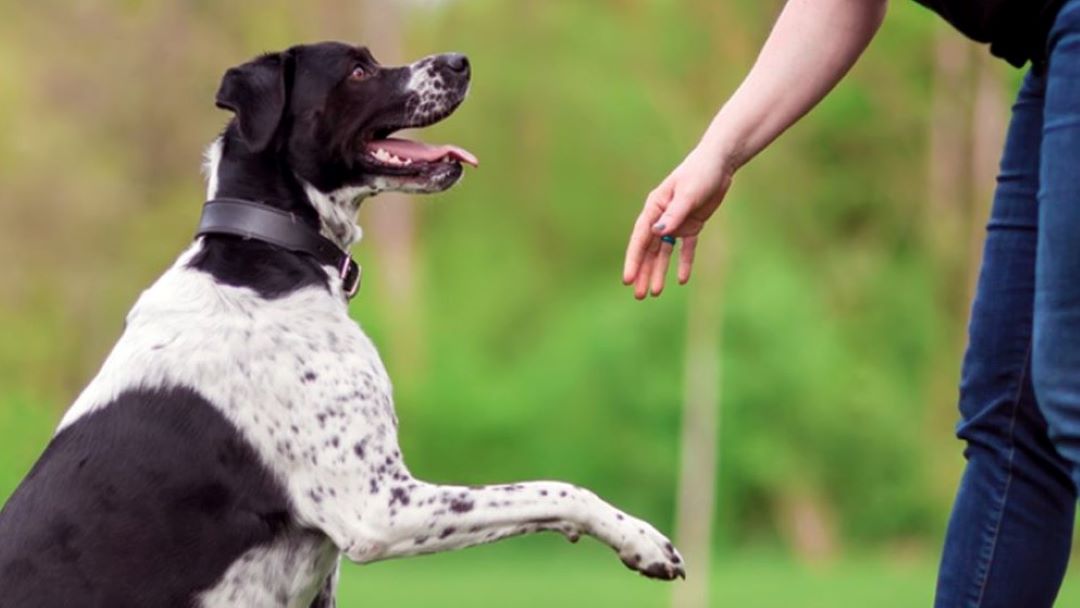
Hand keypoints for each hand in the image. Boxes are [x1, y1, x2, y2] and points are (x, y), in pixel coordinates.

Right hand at [622, 145, 732, 297]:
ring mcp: (676, 223)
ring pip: (664, 252)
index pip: (640, 239)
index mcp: (654, 208)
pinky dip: (683, 262)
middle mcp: (661, 218)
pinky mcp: (691, 225)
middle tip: (639, 295)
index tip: (628, 279)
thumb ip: (674, 214)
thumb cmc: (700, 173)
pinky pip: (686, 249)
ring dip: (659, 271)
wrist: (719, 163)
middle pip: (649, 250)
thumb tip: (657, 233)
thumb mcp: (688, 194)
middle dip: (644, 272)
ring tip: (655, 293)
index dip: (633, 260)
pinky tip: (682, 280)